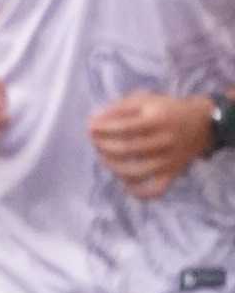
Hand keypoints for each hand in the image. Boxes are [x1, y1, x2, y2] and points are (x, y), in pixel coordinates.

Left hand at [89, 92, 214, 200]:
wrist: (202, 124)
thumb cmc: (166, 110)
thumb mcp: (145, 100)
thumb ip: (119, 109)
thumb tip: (93, 122)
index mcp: (157, 119)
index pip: (124, 127)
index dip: (103, 128)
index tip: (90, 127)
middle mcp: (164, 141)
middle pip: (127, 150)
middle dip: (103, 146)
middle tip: (95, 142)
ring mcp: (169, 161)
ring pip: (136, 172)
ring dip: (114, 167)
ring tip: (105, 158)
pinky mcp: (172, 174)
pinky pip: (156, 190)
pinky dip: (139, 192)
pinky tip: (126, 184)